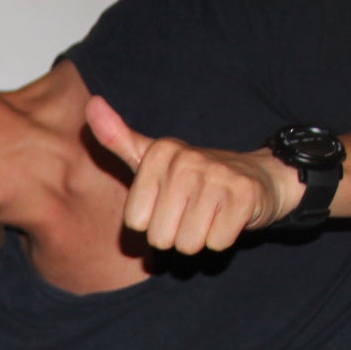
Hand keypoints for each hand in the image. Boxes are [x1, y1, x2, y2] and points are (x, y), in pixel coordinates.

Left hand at [86, 96, 295, 253]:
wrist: (258, 176)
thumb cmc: (194, 176)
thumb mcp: (151, 157)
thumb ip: (117, 138)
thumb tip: (92, 105)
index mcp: (160, 152)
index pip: (135, 223)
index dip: (152, 222)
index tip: (168, 202)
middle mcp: (186, 160)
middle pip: (160, 238)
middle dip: (175, 234)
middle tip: (191, 212)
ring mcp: (217, 176)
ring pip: (188, 244)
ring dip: (199, 238)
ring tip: (209, 214)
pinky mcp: (243, 196)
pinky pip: (216, 243)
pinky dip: (222, 239)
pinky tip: (228, 217)